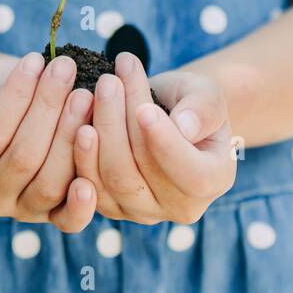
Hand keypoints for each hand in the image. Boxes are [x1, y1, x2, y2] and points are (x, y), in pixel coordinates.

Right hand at [0, 52, 98, 231]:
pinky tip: (90, 180)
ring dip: (70, 137)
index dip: (14, 97)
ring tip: (85, 96)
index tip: (34, 60)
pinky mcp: (54, 216)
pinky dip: (81, 205)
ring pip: (48, 183)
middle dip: (48, 109)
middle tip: (66, 71)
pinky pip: (67, 221)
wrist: (13, 104)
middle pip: (23, 158)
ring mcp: (22, 210)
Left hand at [73, 54, 237, 223]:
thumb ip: (202, 109)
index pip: (192, 176)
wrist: (168, 112)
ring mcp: (143, 211)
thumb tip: (183, 126)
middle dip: (119, 123)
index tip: (145, 110)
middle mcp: (180, 207)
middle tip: (108, 81)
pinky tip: (78, 114)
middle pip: (139, 175)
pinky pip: (88, 184)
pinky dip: (80, 148)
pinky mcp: (112, 206)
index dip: (166, 146)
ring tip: (95, 89)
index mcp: (214, 180)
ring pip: (110, 179)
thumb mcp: (207, 94)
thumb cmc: (191, 100)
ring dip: (98, 130)